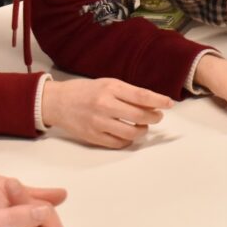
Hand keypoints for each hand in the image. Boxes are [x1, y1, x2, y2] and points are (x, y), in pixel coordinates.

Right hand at [41, 78, 171, 148]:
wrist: (57, 102)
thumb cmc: (86, 91)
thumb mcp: (108, 84)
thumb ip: (129, 93)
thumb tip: (153, 104)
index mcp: (111, 88)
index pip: (141, 96)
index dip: (159, 101)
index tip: (170, 104)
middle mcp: (105, 105)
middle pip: (139, 116)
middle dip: (154, 118)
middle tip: (157, 116)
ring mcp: (98, 122)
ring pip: (131, 132)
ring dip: (142, 131)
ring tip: (143, 126)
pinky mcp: (92, 137)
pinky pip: (118, 143)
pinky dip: (128, 140)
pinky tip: (128, 134)